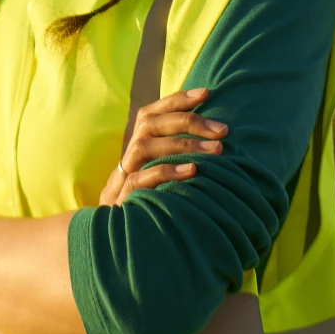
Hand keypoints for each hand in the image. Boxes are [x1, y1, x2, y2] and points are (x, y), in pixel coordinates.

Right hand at [99, 88, 226, 206]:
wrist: (112, 241)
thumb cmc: (148, 205)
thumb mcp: (160, 179)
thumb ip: (177, 159)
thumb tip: (216, 140)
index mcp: (135, 149)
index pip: (151, 113)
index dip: (177, 100)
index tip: (206, 92)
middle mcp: (126, 158)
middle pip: (149, 124)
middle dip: (188, 121)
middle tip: (222, 130)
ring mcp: (120, 178)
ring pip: (144, 146)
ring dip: (183, 144)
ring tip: (215, 150)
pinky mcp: (120, 200)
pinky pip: (139, 180)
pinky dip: (166, 171)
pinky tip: (192, 171)